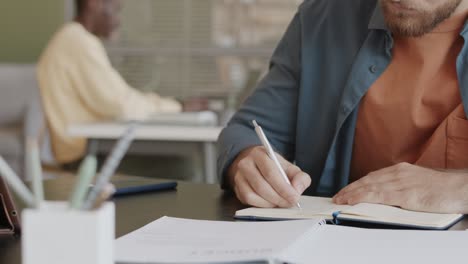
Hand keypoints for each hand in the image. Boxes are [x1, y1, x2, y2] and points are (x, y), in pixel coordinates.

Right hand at [228, 146, 310, 207]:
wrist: (254, 165)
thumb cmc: (274, 167)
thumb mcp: (289, 168)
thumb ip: (300, 177)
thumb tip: (297, 189)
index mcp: (259, 154)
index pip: (270, 172)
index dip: (283, 187)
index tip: (294, 197)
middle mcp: (246, 164)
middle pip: (261, 185)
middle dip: (278, 198)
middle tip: (290, 203)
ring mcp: (239, 177)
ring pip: (253, 195)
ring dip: (270, 203)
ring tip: (281, 203)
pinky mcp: (237, 189)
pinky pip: (248, 201)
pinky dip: (262, 205)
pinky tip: (270, 203)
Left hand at [333, 163, 467, 213]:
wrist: (460, 188)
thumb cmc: (442, 188)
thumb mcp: (417, 183)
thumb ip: (402, 186)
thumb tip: (387, 195)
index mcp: (401, 170)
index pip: (373, 176)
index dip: (357, 184)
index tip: (346, 190)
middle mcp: (397, 173)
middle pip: (367, 180)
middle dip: (350, 189)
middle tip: (337, 196)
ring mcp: (400, 183)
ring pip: (369, 187)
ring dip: (352, 194)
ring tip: (340, 200)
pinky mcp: (404, 194)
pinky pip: (378, 195)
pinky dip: (362, 197)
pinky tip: (353, 201)